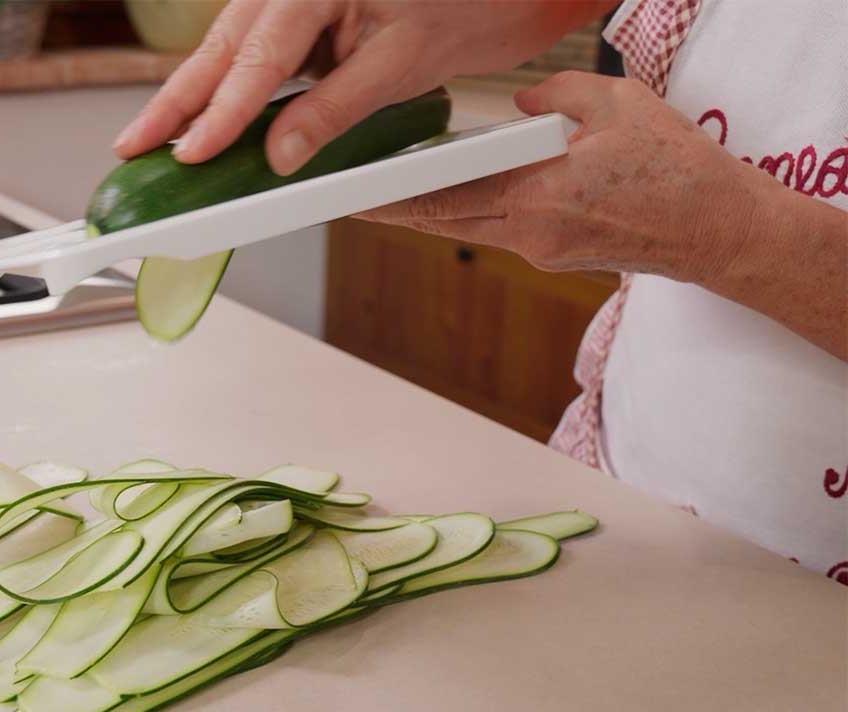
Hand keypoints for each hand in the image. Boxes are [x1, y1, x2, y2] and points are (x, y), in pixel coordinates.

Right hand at [113, 0, 613, 174]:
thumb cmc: (466, 5)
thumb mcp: (401, 64)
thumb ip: (334, 109)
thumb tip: (280, 156)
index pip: (259, 55)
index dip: (220, 111)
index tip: (189, 151)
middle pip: (224, 45)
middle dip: (178, 100)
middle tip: (134, 144)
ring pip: (231, 47)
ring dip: (195, 95)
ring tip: (156, 136)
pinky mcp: (303, 10)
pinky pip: (256, 49)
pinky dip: (231, 86)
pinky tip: (208, 115)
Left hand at [360, 71, 765, 284]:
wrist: (716, 232)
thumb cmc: (676, 168)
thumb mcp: (617, 105)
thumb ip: (557, 96)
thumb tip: (520, 104)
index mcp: (539, 193)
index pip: (447, 197)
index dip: (394, 201)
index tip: (355, 200)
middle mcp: (531, 232)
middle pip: (445, 223)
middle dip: (396, 213)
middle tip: (353, 203)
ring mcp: (541, 251)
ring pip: (469, 229)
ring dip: (432, 213)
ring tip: (396, 195)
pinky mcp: (554, 257)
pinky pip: (500, 231)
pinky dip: (474, 214)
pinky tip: (462, 196)